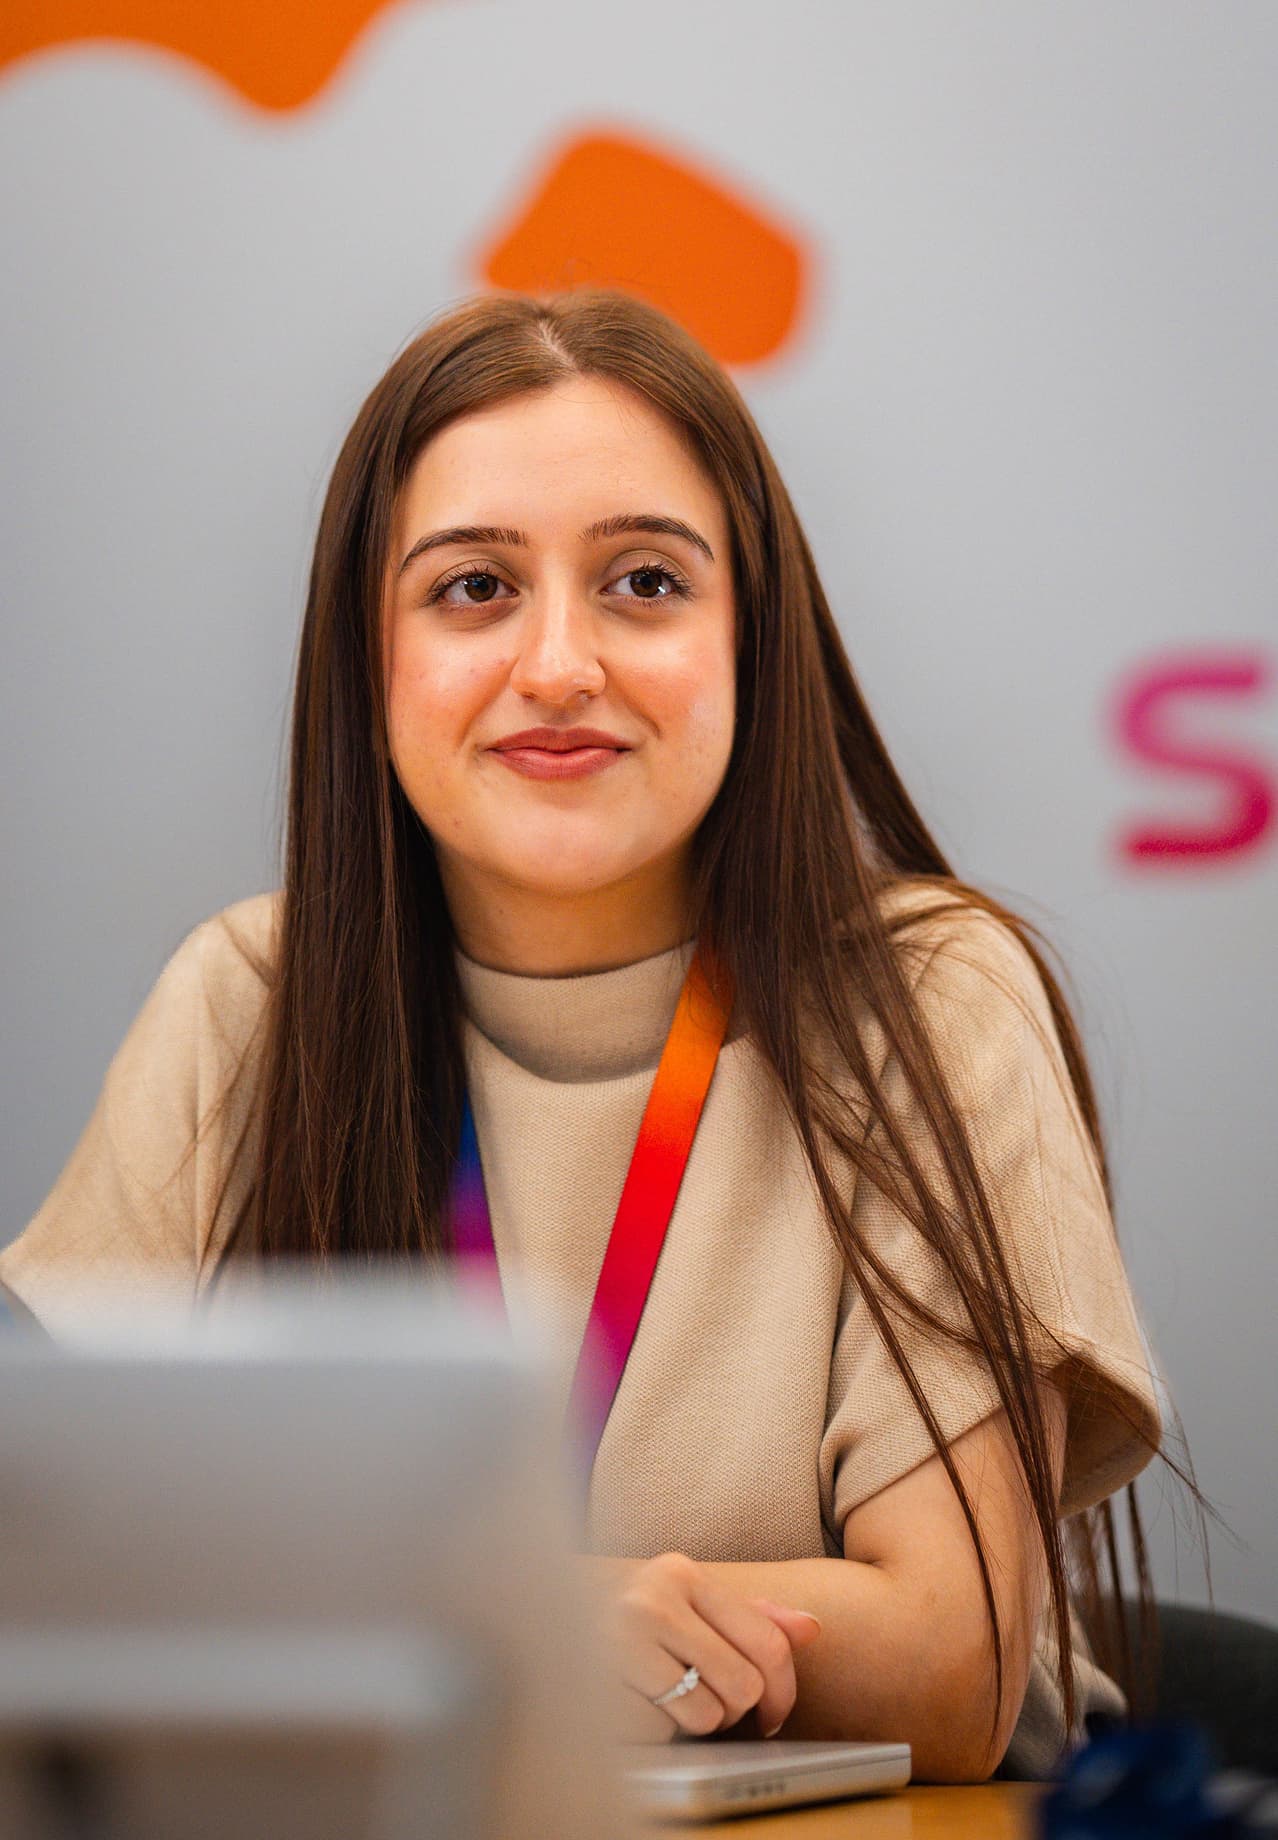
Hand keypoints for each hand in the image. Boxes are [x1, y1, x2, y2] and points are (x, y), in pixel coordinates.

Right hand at [581, 1552, 822, 1742]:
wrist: (542, 1624)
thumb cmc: (633, 1623)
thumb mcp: (690, 1605)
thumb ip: (751, 1617)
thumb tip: (811, 1629)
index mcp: (680, 1574)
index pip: (767, 1642)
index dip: (783, 1691)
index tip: (773, 1715)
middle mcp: (649, 1600)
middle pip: (743, 1685)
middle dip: (735, 1710)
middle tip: (711, 1705)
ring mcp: (617, 1643)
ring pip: (705, 1716)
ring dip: (693, 1723)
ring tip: (667, 1701)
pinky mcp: (596, 1687)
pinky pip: (659, 1734)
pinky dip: (654, 1732)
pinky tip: (635, 1705)